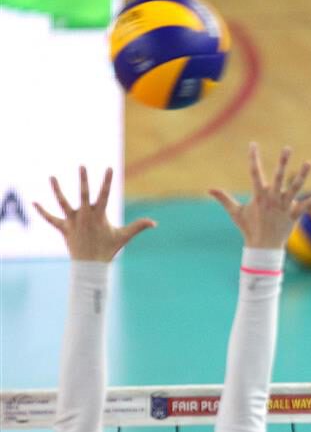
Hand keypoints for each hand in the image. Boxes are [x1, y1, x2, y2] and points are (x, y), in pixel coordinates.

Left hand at [33, 167, 154, 261]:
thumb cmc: (108, 249)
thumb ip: (138, 226)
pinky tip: (34, 203)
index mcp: (99, 216)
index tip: (109, 168)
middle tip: (82, 165)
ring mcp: (73, 221)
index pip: (105, 195)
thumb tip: (154, 223)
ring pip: (63, 203)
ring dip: (56, 190)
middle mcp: (85, 216)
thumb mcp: (124, 237)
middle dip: (83, 180)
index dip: (107, 181)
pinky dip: (42, 212)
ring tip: (51, 176)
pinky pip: (51, 219)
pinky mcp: (63, 228)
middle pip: (83, 194)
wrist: (91, 266)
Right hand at [208, 143, 310, 247]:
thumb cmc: (249, 229)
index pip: (254, 173)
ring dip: (302, 175)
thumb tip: (209, 189)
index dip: (253, 158)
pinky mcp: (294, 215)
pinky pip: (307, 206)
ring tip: (309, 162)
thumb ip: (224, 199)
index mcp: (258, 196)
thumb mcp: (235, 212)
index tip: (253, 144)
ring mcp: (284, 207)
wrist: (263, 248)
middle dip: (282, 162)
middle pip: (277, 177)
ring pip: (295, 188)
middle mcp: (272, 199)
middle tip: (287, 148)